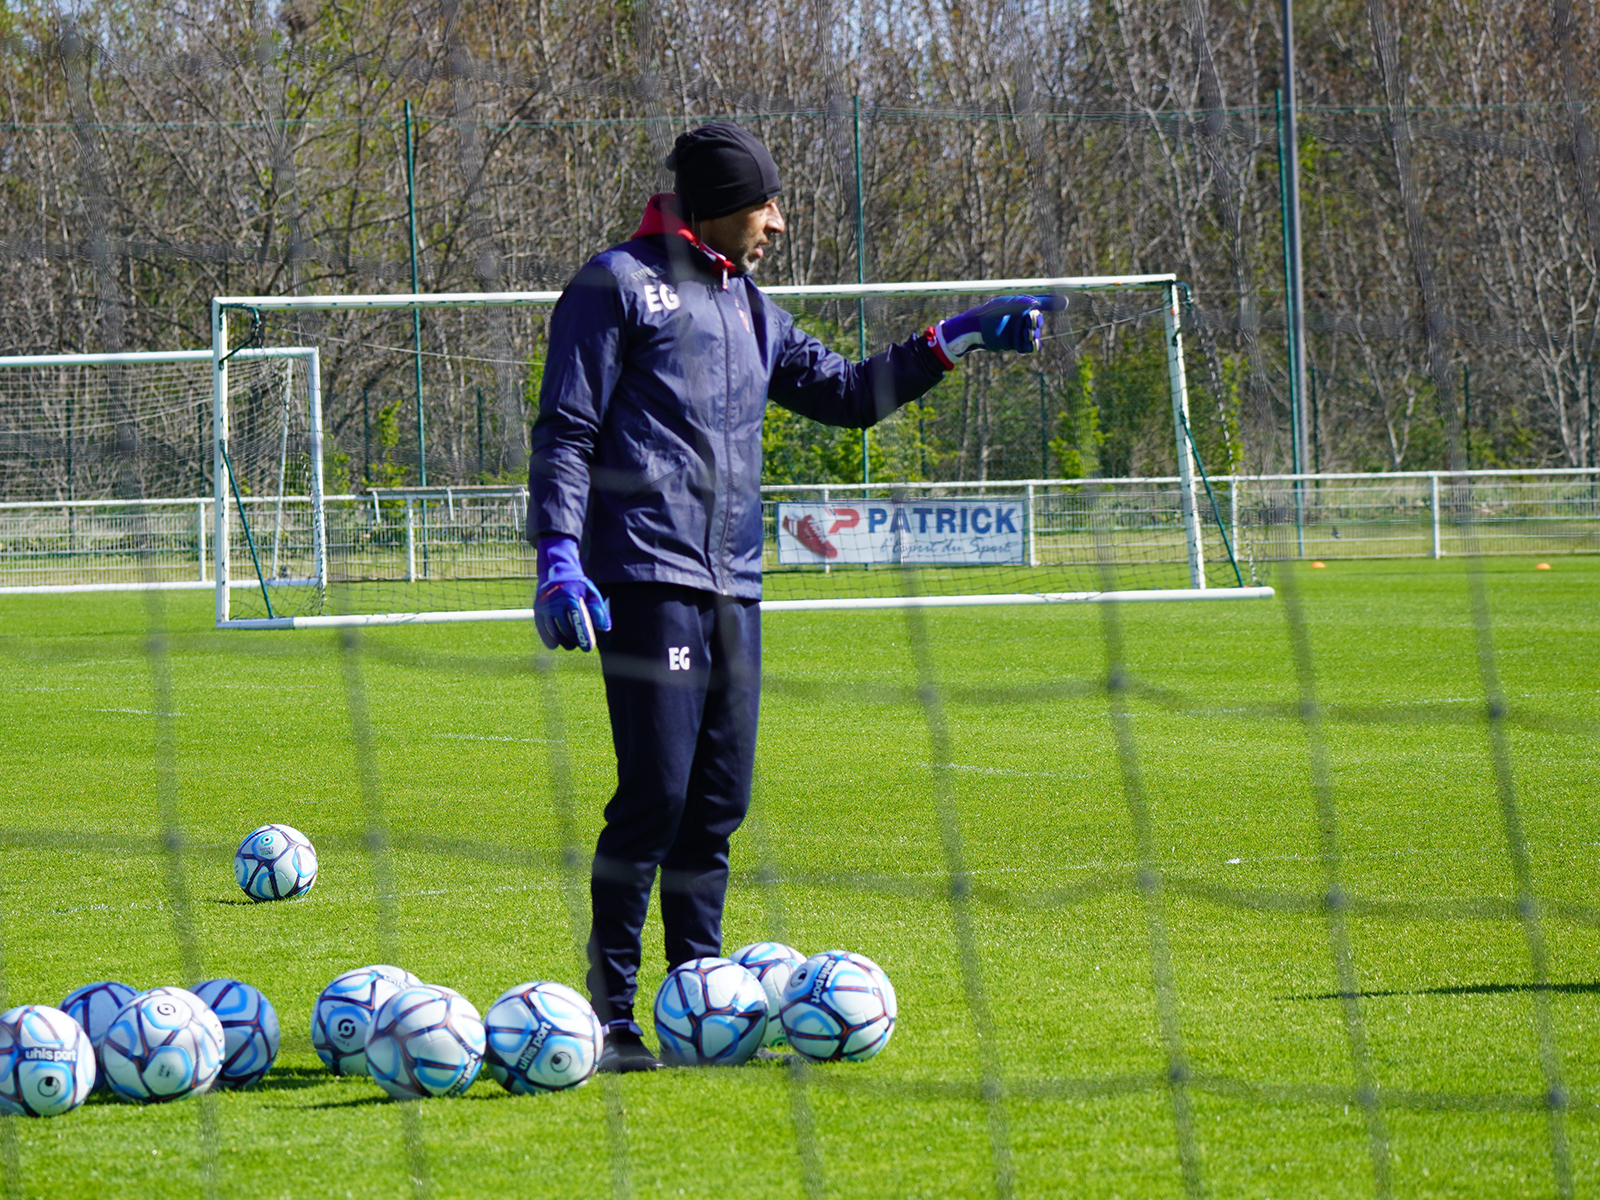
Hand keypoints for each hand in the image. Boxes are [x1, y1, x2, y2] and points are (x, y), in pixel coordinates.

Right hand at [535, 535, 610, 651]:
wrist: (555, 570)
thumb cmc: (577, 585)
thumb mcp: (591, 593)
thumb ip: (598, 610)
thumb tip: (605, 628)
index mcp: (571, 596)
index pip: (579, 621)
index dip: (584, 636)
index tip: (588, 648)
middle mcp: (556, 602)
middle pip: (566, 629)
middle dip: (575, 641)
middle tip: (581, 646)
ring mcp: (545, 606)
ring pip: (554, 632)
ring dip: (563, 642)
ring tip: (571, 645)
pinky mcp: (537, 610)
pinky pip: (542, 630)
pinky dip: (549, 640)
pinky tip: (555, 645)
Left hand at [933, 294, 1064, 361]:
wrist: (976, 329)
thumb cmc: (989, 313)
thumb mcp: (1006, 305)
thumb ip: (1021, 303)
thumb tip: (1036, 304)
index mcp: (1022, 306)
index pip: (1041, 303)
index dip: (1052, 303)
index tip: (1064, 303)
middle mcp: (1022, 318)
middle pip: (1038, 321)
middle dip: (1036, 322)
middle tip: (1029, 320)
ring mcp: (1019, 332)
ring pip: (1035, 335)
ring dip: (1033, 334)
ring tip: (1025, 333)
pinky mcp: (1015, 344)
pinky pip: (1029, 347)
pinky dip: (1031, 346)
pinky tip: (1029, 344)